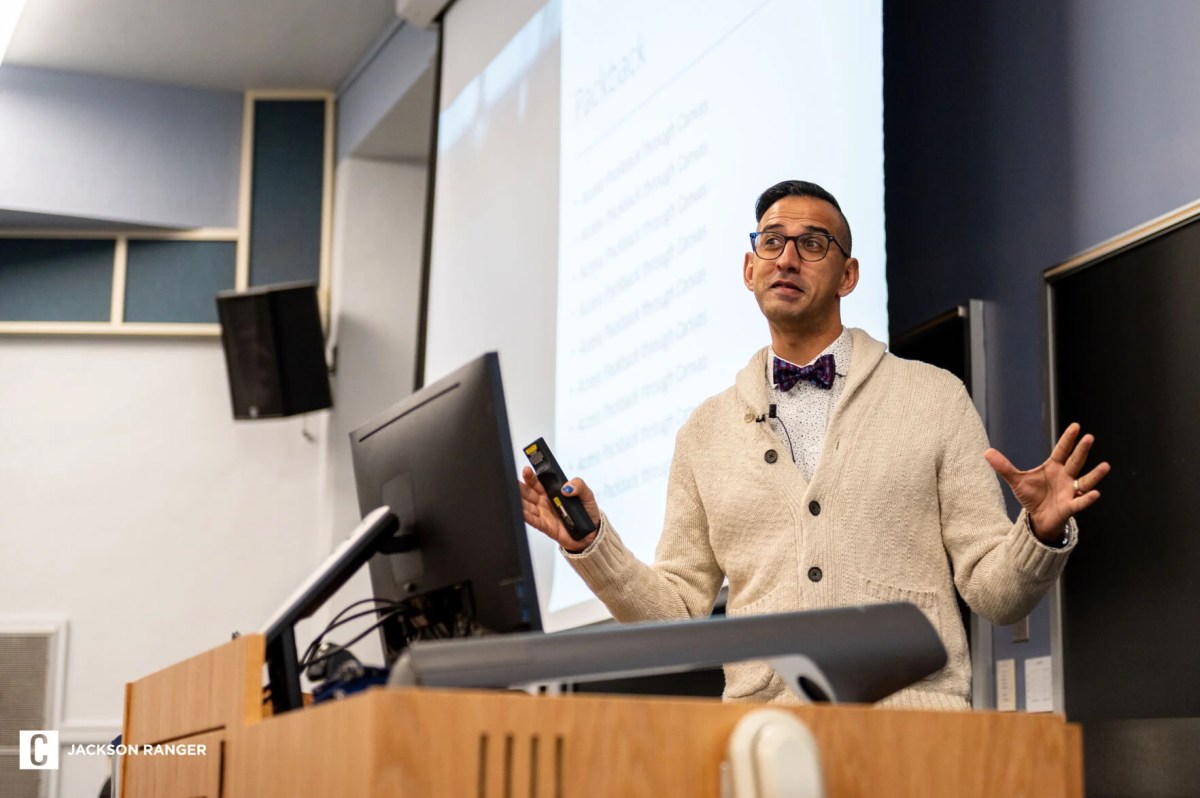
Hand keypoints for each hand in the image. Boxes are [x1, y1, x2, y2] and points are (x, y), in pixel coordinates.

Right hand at [519, 466, 600, 551]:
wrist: (591, 532)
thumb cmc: (587, 512)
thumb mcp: (587, 494)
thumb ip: (579, 485)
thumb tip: (566, 488)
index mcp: (551, 492)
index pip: (537, 482)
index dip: (530, 476)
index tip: (526, 470)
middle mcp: (544, 502)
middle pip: (528, 493)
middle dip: (519, 487)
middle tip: (513, 482)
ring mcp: (544, 515)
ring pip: (527, 507)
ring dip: (519, 502)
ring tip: (512, 496)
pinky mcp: (546, 527)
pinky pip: (535, 522)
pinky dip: (527, 517)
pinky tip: (520, 512)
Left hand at [984, 422, 1110, 543]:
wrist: (1037, 518)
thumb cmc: (1032, 496)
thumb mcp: (1016, 480)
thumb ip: (1004, 466)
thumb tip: (986, 452)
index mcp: (1054, 467)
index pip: (1062, 450)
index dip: (1068, 439)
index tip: (1076, 426)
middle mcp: (1066, 477)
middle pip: (1075, 461)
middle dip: (1082, 450)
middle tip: (1089, 438)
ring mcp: (1070, 491)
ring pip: (1085, 481)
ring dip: (1095, 474)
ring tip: (1105, 466)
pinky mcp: (1070, 506)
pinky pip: (1080, 502)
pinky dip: (1087, 498)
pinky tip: (1095, 493)